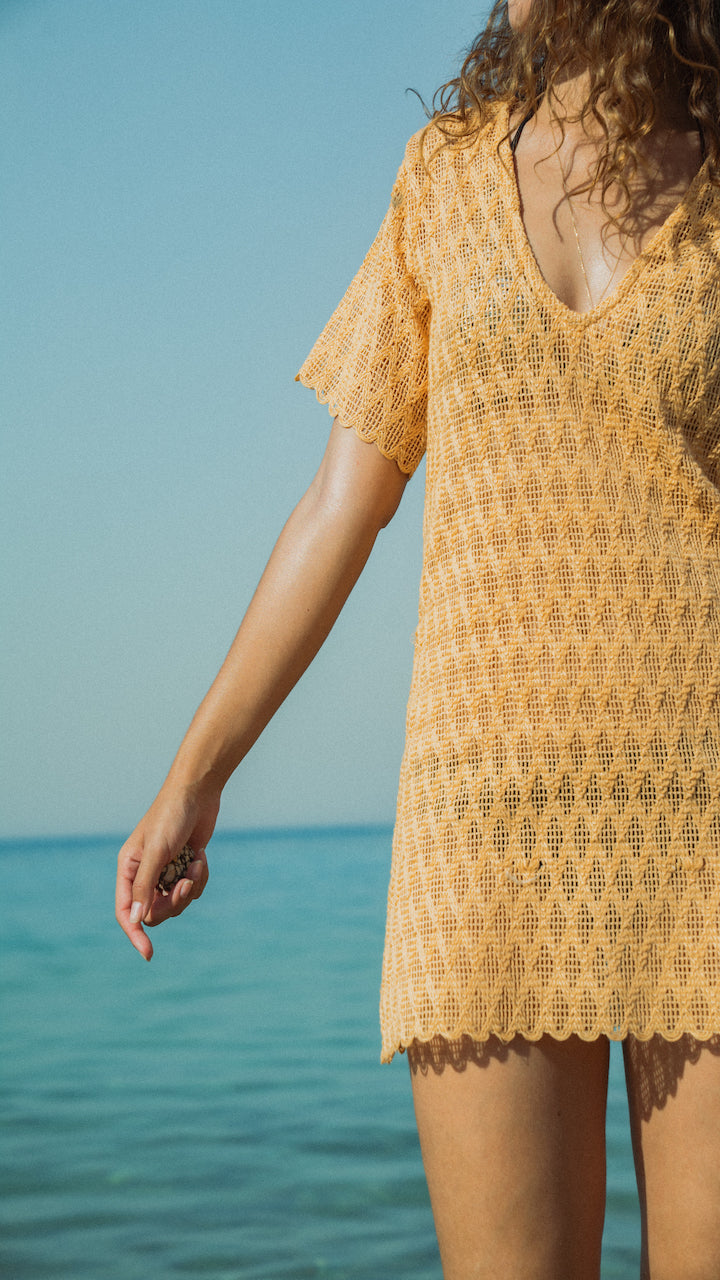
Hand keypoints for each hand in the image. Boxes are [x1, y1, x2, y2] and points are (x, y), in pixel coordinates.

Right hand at [115, 781, 218, 959]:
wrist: (198, 793)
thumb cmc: (171, 816)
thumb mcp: (157, 852)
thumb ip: (145, 886)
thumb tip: (138, 920)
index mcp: (128, 869)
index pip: (126, 912)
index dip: (135, 935)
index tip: (149, 954)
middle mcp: (144, 874)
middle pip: (155, 912)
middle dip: (174, 902)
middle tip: (185, 884)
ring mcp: (166, 872)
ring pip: (176, 903)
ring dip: (190, 888)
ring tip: (196, 865)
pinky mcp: (185, 868)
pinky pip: (193, 890)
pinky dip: (200, 878)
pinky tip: (202, 857)